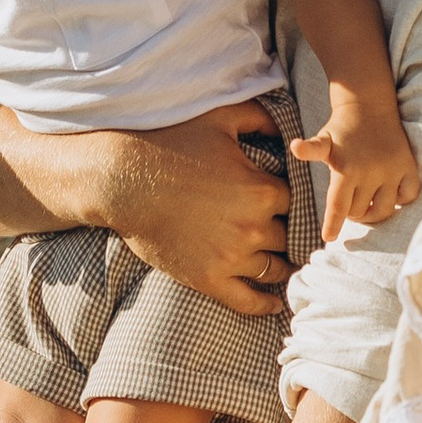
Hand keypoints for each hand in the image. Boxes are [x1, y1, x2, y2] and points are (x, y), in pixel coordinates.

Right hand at [65, 103, 296, 313]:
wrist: (122, 179)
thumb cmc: (171, 143)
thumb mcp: (220, 117)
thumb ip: (262, 118)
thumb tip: (287, 127)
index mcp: (261, 191)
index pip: (299, 203)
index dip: (296, 201)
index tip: (289, 202)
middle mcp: (253, 228)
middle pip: (289, 237)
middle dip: (288, 232)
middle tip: (289, 232)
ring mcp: (231, 258)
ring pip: (274, 269)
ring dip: (282, 266)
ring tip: (287, 265)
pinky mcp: (207, 279)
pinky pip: (247, 301)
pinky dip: (265, 304)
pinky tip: (275, 303)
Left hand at [291, 99, 420, 242]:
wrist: (369, 105)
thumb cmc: (341, 128)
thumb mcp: (323, 139)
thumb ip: (311, 149)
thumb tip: (295, 147)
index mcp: (346, 169)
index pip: (338, 207)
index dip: (333, 225)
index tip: (328, 238)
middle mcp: (370, 172)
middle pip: (360, 211)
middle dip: (353, 212)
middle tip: (350, 203)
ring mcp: (391, 170)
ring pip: (384, 210)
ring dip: (374, 213)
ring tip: (367, 206)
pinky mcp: (408, 166)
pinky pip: (408, 196)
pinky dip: (400, 200)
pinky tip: (390, 194)